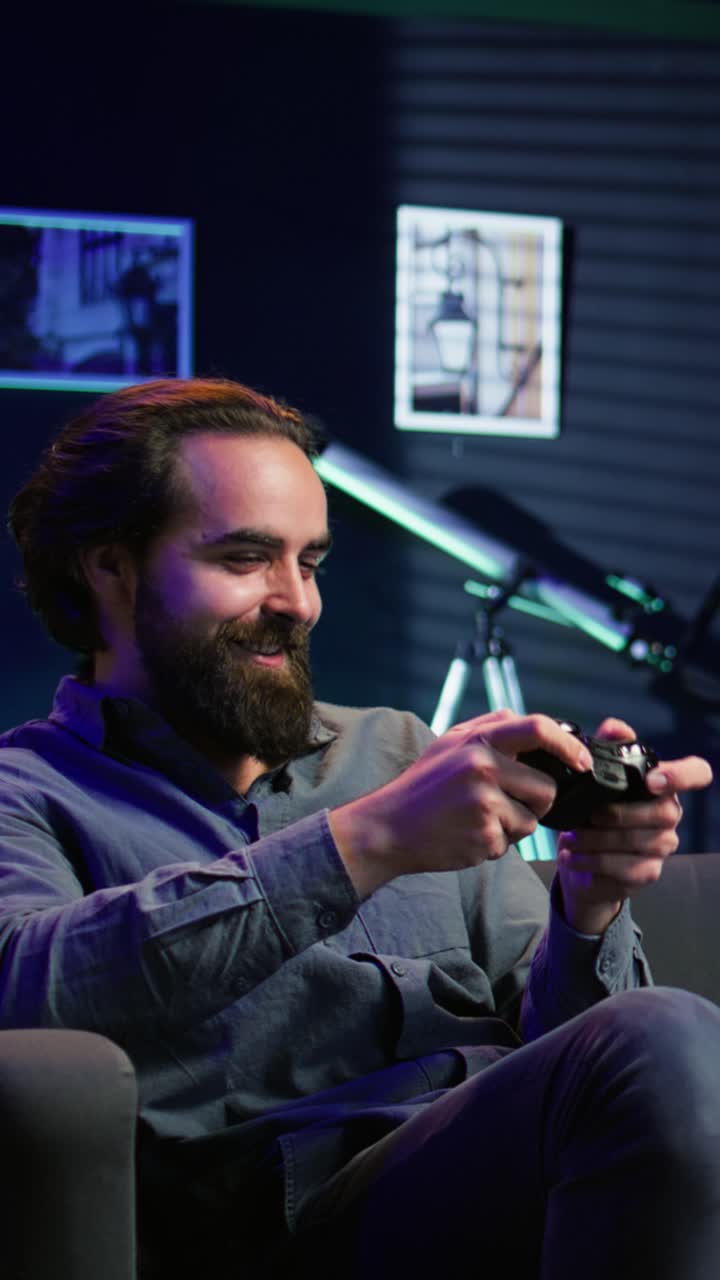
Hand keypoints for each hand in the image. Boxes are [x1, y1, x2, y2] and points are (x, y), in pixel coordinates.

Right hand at [329, 709, 593, 897]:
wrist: (388, 827)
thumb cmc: (423, 786)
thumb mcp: (450, 743)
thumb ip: (490, 728)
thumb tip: (530, 722)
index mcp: (477, 740)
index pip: (537, 729)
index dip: (568, 746)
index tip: (581, 762)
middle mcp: (482, 767)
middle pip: (546, 787)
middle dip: (536, 802)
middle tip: (506, 805)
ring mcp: (484, 803)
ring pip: (532, 820)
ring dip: (514, 826)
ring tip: (479, 820)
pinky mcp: (483, 836)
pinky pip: (512, 843)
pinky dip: (496, 844)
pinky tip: (468, 836)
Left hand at [556, 717, 712, 934]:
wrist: (579, 860)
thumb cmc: (591, 814)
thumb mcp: (592, 779)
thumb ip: (605, 748)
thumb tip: (615, 727)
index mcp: (661, 785)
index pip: (697, 773)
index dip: (682, 776)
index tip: (652, 781)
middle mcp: (669, 813)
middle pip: (663, 812)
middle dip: (619, 814)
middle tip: (587, 816)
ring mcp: (662, 845)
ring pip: (640, 841)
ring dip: (599, 840)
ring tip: (571, 838)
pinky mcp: (648, 872)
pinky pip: (627, 868)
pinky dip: (594, 861)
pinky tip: (573, 857)